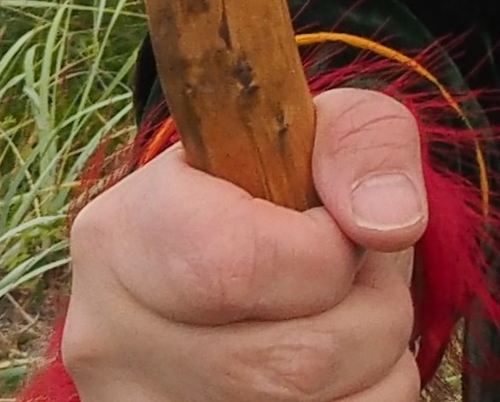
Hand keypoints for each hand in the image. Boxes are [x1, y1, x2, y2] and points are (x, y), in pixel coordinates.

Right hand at [61, 84, 432, 401]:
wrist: (231, 261)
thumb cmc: (278, 184)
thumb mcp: (318, 128)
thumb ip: (362, 145)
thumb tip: (390, 223)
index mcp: (122, 236)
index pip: (231, 268)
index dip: (325, 256)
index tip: (342, 233)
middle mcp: (110, 341)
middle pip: (287, 367)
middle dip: (370, 315)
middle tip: (361, 277)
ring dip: (372, 365)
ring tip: (347, 317)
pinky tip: (340, 371)